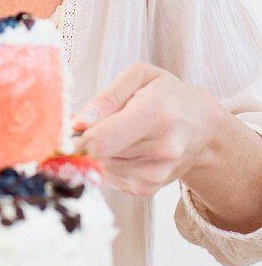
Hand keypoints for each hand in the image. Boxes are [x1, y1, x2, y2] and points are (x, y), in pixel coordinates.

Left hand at [70, 63, 221, 197]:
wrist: (202, 128)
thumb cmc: (167, 95)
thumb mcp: (140, 77)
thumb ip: (105, 97)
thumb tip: (77, 123)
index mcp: (157, 113)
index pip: (104, 138)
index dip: (76, 140)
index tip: (63, 135)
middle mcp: (161, 148)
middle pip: (98, 153)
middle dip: (84, 141)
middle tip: (92, 124)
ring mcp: (156, 173)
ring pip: (100, 166)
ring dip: (97, 152)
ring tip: (118, 132)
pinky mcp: (148, 188)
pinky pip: (108, 177)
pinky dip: (107, 163)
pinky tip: (124, 148)